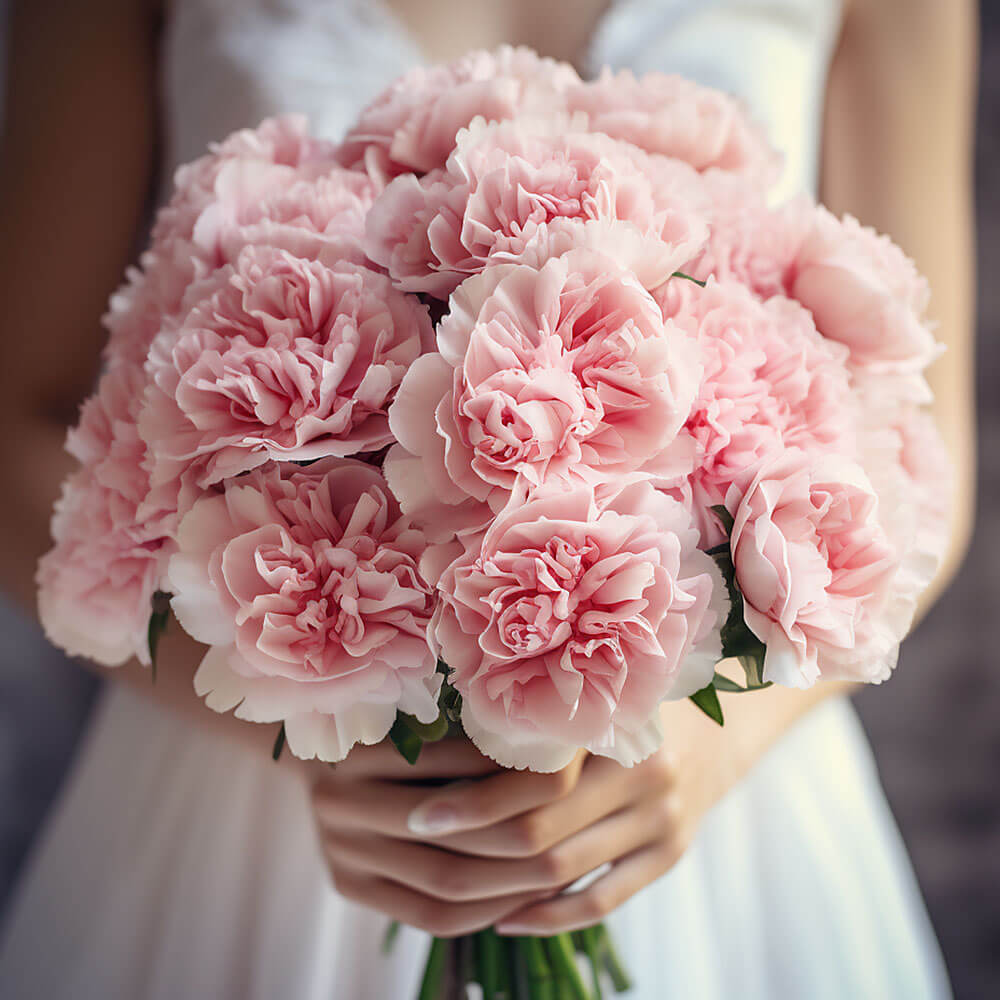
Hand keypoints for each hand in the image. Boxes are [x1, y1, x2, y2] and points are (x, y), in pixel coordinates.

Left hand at [310, 702, 728, 937]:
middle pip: (544, 831)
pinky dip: (549, 916)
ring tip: (447, 886)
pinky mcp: (670, 855)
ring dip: (500, 885)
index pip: (532, 778)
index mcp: (619, 724)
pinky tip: (504, 916)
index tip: (418, 811)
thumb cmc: (631, 699)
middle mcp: (645, 773)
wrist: (718, 727)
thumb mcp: (594, 691)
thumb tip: (437, 736)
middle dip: (472, 846)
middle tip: (420, 849)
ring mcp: (662, 820)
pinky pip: (603, 900)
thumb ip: (537, 712)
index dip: (471, 801)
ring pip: (566, 870)